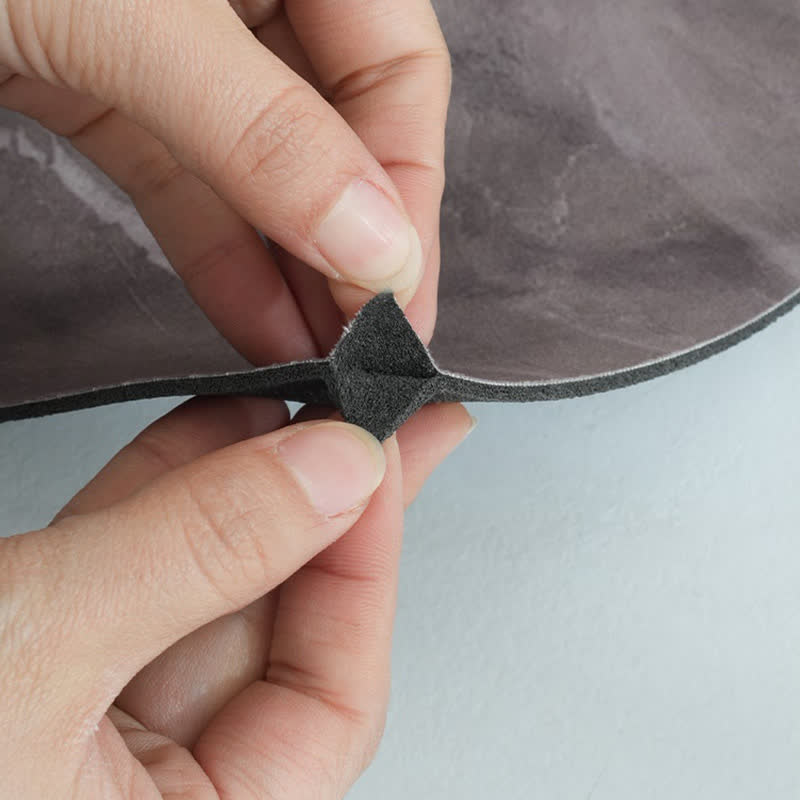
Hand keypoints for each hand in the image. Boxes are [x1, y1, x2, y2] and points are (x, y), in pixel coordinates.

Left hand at [0, 0, 451, 360]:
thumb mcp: (123, 12)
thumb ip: (258, 130)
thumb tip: (378, 247)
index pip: (399, 65)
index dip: (409, 184)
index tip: (400, 293)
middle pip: (343, 124)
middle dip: (356, 241)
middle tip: (366, 344)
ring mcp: (178, 36)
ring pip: (271, 165)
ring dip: (298, 267)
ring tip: (318, 357)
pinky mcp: (107, 80)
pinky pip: (192, 179)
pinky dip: (226, 257)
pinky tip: (258, 328)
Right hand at [0, 397, 472, 798]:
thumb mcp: (45, 651)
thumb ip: (197, 555)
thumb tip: (336, 469)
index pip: (332, 702)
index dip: (365, 568)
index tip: (374, 456)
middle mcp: (151, 789)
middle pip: (279, 627)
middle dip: (328, 503)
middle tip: (388, 416)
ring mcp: (98, 722)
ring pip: (208, 580)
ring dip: (253, 479)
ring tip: (307, 398)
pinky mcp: (48, 656)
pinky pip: (136, 564)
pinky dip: (173, 486)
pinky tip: (223, 425)